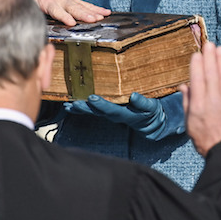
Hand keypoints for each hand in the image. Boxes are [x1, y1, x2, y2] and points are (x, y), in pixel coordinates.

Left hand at [20, 0, 108, 24]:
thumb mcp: (31, 4)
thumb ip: (34, 13)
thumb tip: (33, 24)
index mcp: (49, 3)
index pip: (57, 11)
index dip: (64, 16)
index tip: (71, 22)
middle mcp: (62, 1)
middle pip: (74, 9)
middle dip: (83, 14)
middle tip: (92, 20)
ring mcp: (70, 0)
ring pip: (83, 6)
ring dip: (93, 12)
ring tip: (102, 17)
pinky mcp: (76, 0)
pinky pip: (88, 5)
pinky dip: (97, 9)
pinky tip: (106, 12)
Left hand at [64, 92, 184, 139]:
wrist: (153, 123)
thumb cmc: (153, 113)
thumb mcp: (152, 108)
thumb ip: (143, 103)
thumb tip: (134, 96)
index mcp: (127, 114)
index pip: (113, 110)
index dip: (102, 105)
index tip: (92, 98)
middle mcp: (116, 116)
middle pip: (98, 113)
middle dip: (85, 108)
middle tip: (73, 103)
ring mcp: (110, 115)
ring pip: (93, 112)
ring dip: (80, 109)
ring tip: (67, 106)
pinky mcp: (107, 112)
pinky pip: (92, 110)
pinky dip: (81, 108)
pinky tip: (70, 106)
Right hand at [181, 42, 220, 154]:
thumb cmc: (204, 138)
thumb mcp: (189, 122)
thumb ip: (187, 102)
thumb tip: (184, 86)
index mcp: (198, 106)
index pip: (197, 81)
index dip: (197, 66)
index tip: (197, 54)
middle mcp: (212, 102)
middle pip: (211, 75)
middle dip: (210, 58)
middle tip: (209, 44)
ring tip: (220, 48)